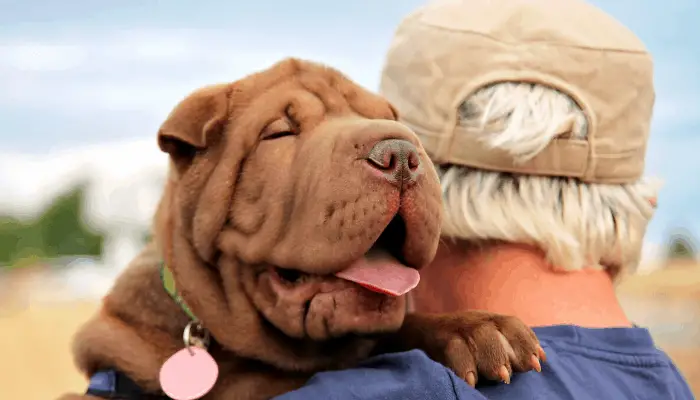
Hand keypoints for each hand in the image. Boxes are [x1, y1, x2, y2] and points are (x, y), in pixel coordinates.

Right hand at [394, 310, 545, 386]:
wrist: (418, 333)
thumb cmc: (460, 346)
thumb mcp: (483, 344)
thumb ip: (507, 351)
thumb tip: (536, 363)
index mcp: (489, 321)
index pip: (511, 324)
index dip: (526, 341)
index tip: (538, 363)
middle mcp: (475, 320)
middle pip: (497, 327)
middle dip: (512, 349)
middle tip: (519, 371)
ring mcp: (456, 327)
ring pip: (477, 334)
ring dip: (492, 355)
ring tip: (501, 378)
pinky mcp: (438, 338)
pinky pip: (452, 349)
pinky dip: (463, 366)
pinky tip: (470, 382)